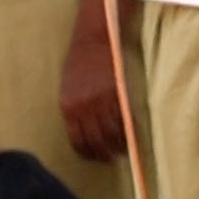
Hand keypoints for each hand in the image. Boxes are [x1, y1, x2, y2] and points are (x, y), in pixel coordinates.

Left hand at [60, 15, 125, 162]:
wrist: (93, 40)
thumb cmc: (79, 64)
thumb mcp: (69, 89)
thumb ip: (75, 111)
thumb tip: (85, 132)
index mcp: (68, 107)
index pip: (77, 141)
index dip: (88, 153)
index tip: (95, 157)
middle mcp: (83, 108)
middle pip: (95, 141)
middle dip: (104, 154)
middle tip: (111, 158)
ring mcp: (100, 102)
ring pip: (111, 134)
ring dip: (118, 145)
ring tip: (122, 149)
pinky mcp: (116, 95)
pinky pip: (123, 120)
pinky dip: (128, 131)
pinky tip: (130, 135)